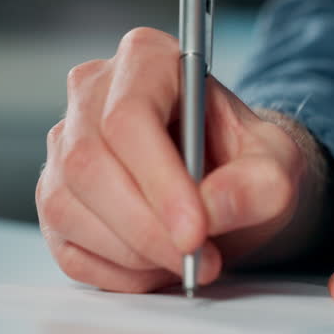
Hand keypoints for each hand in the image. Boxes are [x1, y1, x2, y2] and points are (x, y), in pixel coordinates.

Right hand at [37, 27, 316, 291]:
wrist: (233, 188)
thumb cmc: (248, 164)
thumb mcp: (278, 167)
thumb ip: (258, 184)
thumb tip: (212, 207)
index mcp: (146, 61)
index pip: (129, 116)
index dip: (158, 180)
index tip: (194, 231)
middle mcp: (92, 95)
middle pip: (88, 163)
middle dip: (145, 227)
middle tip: (198, 259)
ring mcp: (64, 148)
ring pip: (68, 208)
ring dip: (134, 252)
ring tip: (190, 260)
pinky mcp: (56, 200)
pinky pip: (68, 248)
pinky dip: (118, 272)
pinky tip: (159, 264)